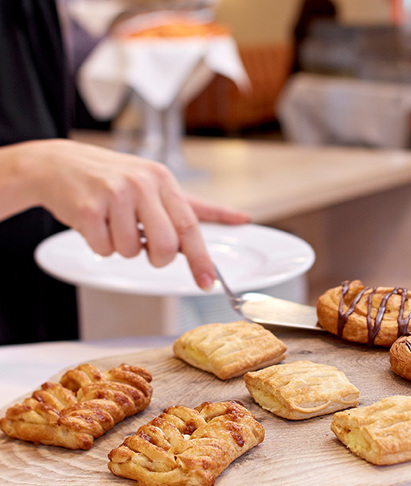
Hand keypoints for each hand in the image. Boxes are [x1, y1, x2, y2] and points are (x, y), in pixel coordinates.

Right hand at [0, 138, 249, 290]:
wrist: (55, 164)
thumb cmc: (112, 178)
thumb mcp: (156, 183)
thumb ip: (197, 207)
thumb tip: (240, 217)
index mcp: (162, 179)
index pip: (189, 226)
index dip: (201, 258)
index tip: (208, 281)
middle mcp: (141, 184)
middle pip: (165, 247)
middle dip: (156, 257)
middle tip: (143, 243)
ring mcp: (113, 194)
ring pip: (131, 251)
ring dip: (122, 247)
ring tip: (111, 222)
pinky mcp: (86, 208)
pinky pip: (104, 249)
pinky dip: (99, 244)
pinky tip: (93, 221)